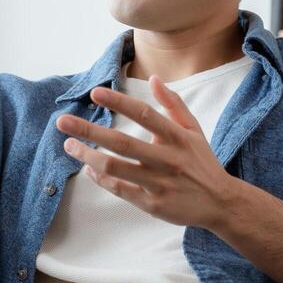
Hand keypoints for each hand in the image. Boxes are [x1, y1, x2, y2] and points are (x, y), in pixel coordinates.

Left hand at [55, 77, 239, 232]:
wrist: (220, 202)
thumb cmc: (202, 163)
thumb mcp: (194, 130)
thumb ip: (174, 104)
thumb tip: (154, 79)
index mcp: (178, 137)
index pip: (144, 114)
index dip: (119, 102)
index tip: (95, 93)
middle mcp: (168, 159)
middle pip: (123, 142)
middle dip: (90, 131)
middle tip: (63, 121)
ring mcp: (159, 182)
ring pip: (116, 168)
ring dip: (88, 156)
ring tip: (68, 145)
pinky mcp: (153, 203)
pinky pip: (120, 189)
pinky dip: (101, 179)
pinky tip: (87, 168)